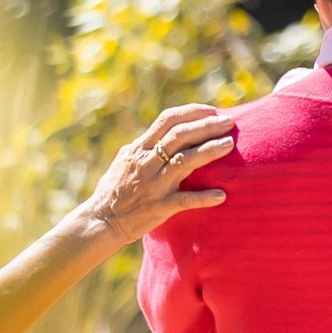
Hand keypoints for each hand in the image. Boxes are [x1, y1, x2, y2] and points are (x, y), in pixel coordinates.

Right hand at [82, 105, 238, 246]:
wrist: (102, 220)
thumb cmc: (113, 190)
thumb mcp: (125, 161)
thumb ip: (144, 146)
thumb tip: (162, 133)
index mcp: (139, 149)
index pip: (167, 121)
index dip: (191, 113)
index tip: (212, 111)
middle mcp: (147, 163)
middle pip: (180, 136)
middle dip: (207, 126)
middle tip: (230, 122)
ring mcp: (154, 184)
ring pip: (185, 161)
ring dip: (209, 151)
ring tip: (230, 145)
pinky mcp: (159, 207)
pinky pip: (184, 200)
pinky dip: (204, 198)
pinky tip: (221, 195)